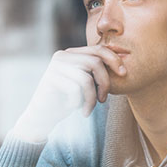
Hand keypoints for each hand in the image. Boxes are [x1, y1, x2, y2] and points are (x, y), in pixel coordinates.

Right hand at [12, 46, 126, 142]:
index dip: (114, 59)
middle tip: (103, 99)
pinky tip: (75, 109)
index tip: (124, 74)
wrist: (43, 116)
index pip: (98, 49)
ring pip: (86, 78)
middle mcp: (62, 55)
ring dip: (91, 98)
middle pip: (95, 62)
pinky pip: (75, 90)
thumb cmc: (66, 100)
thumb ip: (96, 73)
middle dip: (104, 83)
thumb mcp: (84, 84)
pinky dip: (79, 103)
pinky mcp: (50, 79)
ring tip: (88, 108)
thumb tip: (122, 66)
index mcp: (72, 53)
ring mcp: (55, 66)